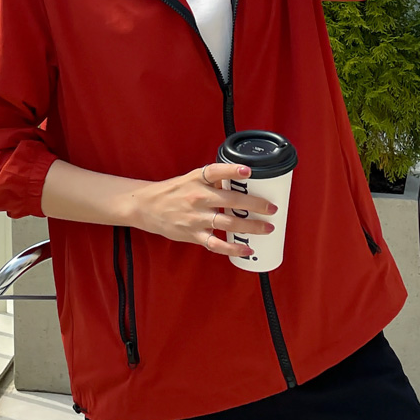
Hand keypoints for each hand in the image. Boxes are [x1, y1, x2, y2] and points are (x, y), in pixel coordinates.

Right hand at [131, 163, 276, 258]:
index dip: (232, 171)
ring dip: (250, 227)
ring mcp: (196, 218)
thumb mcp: (192, 178)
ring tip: (267, 228)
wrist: (147, 207)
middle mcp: (197, 197)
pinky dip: (233, 249)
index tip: (248, 170)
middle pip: (230, 201)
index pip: (216, 172)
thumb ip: (215, 180)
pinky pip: (216, 244)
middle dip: (255, 205)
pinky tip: (248, 249)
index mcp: (198, 179)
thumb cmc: (175, 191)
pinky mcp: (193, 235)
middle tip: (272, 208)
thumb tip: (242, 179)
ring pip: (227, 224)